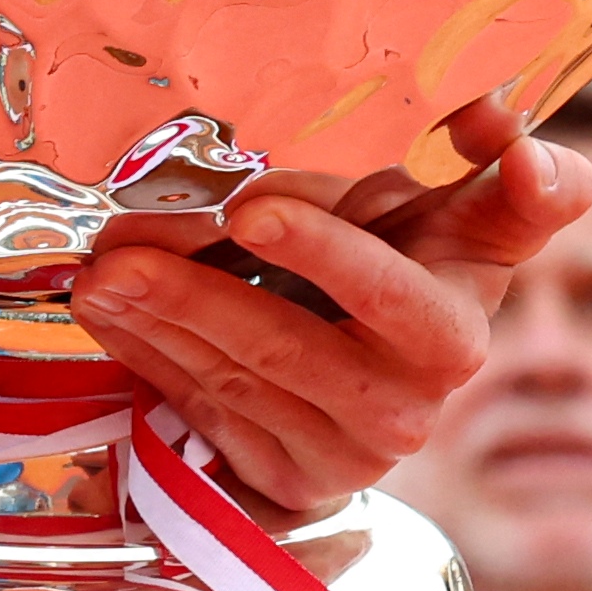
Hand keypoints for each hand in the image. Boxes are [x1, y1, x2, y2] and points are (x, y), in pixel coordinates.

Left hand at [67, 94, 591, 517]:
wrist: (388, 361)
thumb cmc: (408, 258)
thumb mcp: (454, 206)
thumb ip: (487, 161)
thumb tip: (492, 113)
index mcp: (454, 323)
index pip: (395, 291)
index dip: (330, 254)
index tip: (254, 211)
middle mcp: (415, 400)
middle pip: (289, 343)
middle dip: (195, 290)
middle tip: (122, 246)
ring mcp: (356, 449)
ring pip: (238, 381)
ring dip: (157, 322)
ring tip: (100, 272)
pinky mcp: (299, 478)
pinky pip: (211, 416)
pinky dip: (152, 361)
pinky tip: (113, 317)